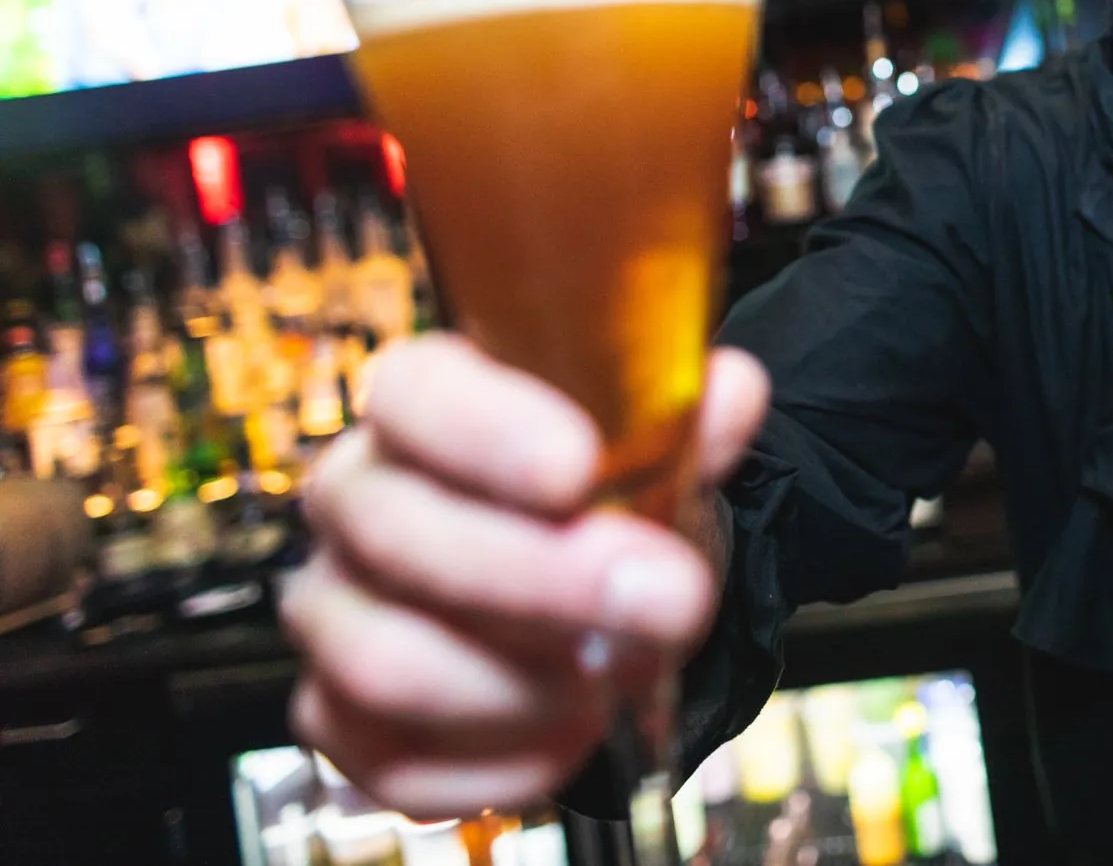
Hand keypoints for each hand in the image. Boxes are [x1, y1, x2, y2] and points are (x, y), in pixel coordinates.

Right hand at [282, 333, 770, 820]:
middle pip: (399, 535)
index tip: (577, 467)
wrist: (586, 595)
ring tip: (624, 675)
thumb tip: (732, 394)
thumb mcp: (656, 455)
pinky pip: (397, 763)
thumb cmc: (602, 505)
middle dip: (542, 577)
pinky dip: (505, 760)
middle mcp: (357, 502)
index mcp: (422, 407)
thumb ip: (685, 425)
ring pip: (387, 662)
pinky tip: (578, 731)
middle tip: (666, 596)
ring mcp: (336, 614)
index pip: (416, 395)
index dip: (487, 431)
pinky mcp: (343, 723)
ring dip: (526, 682)